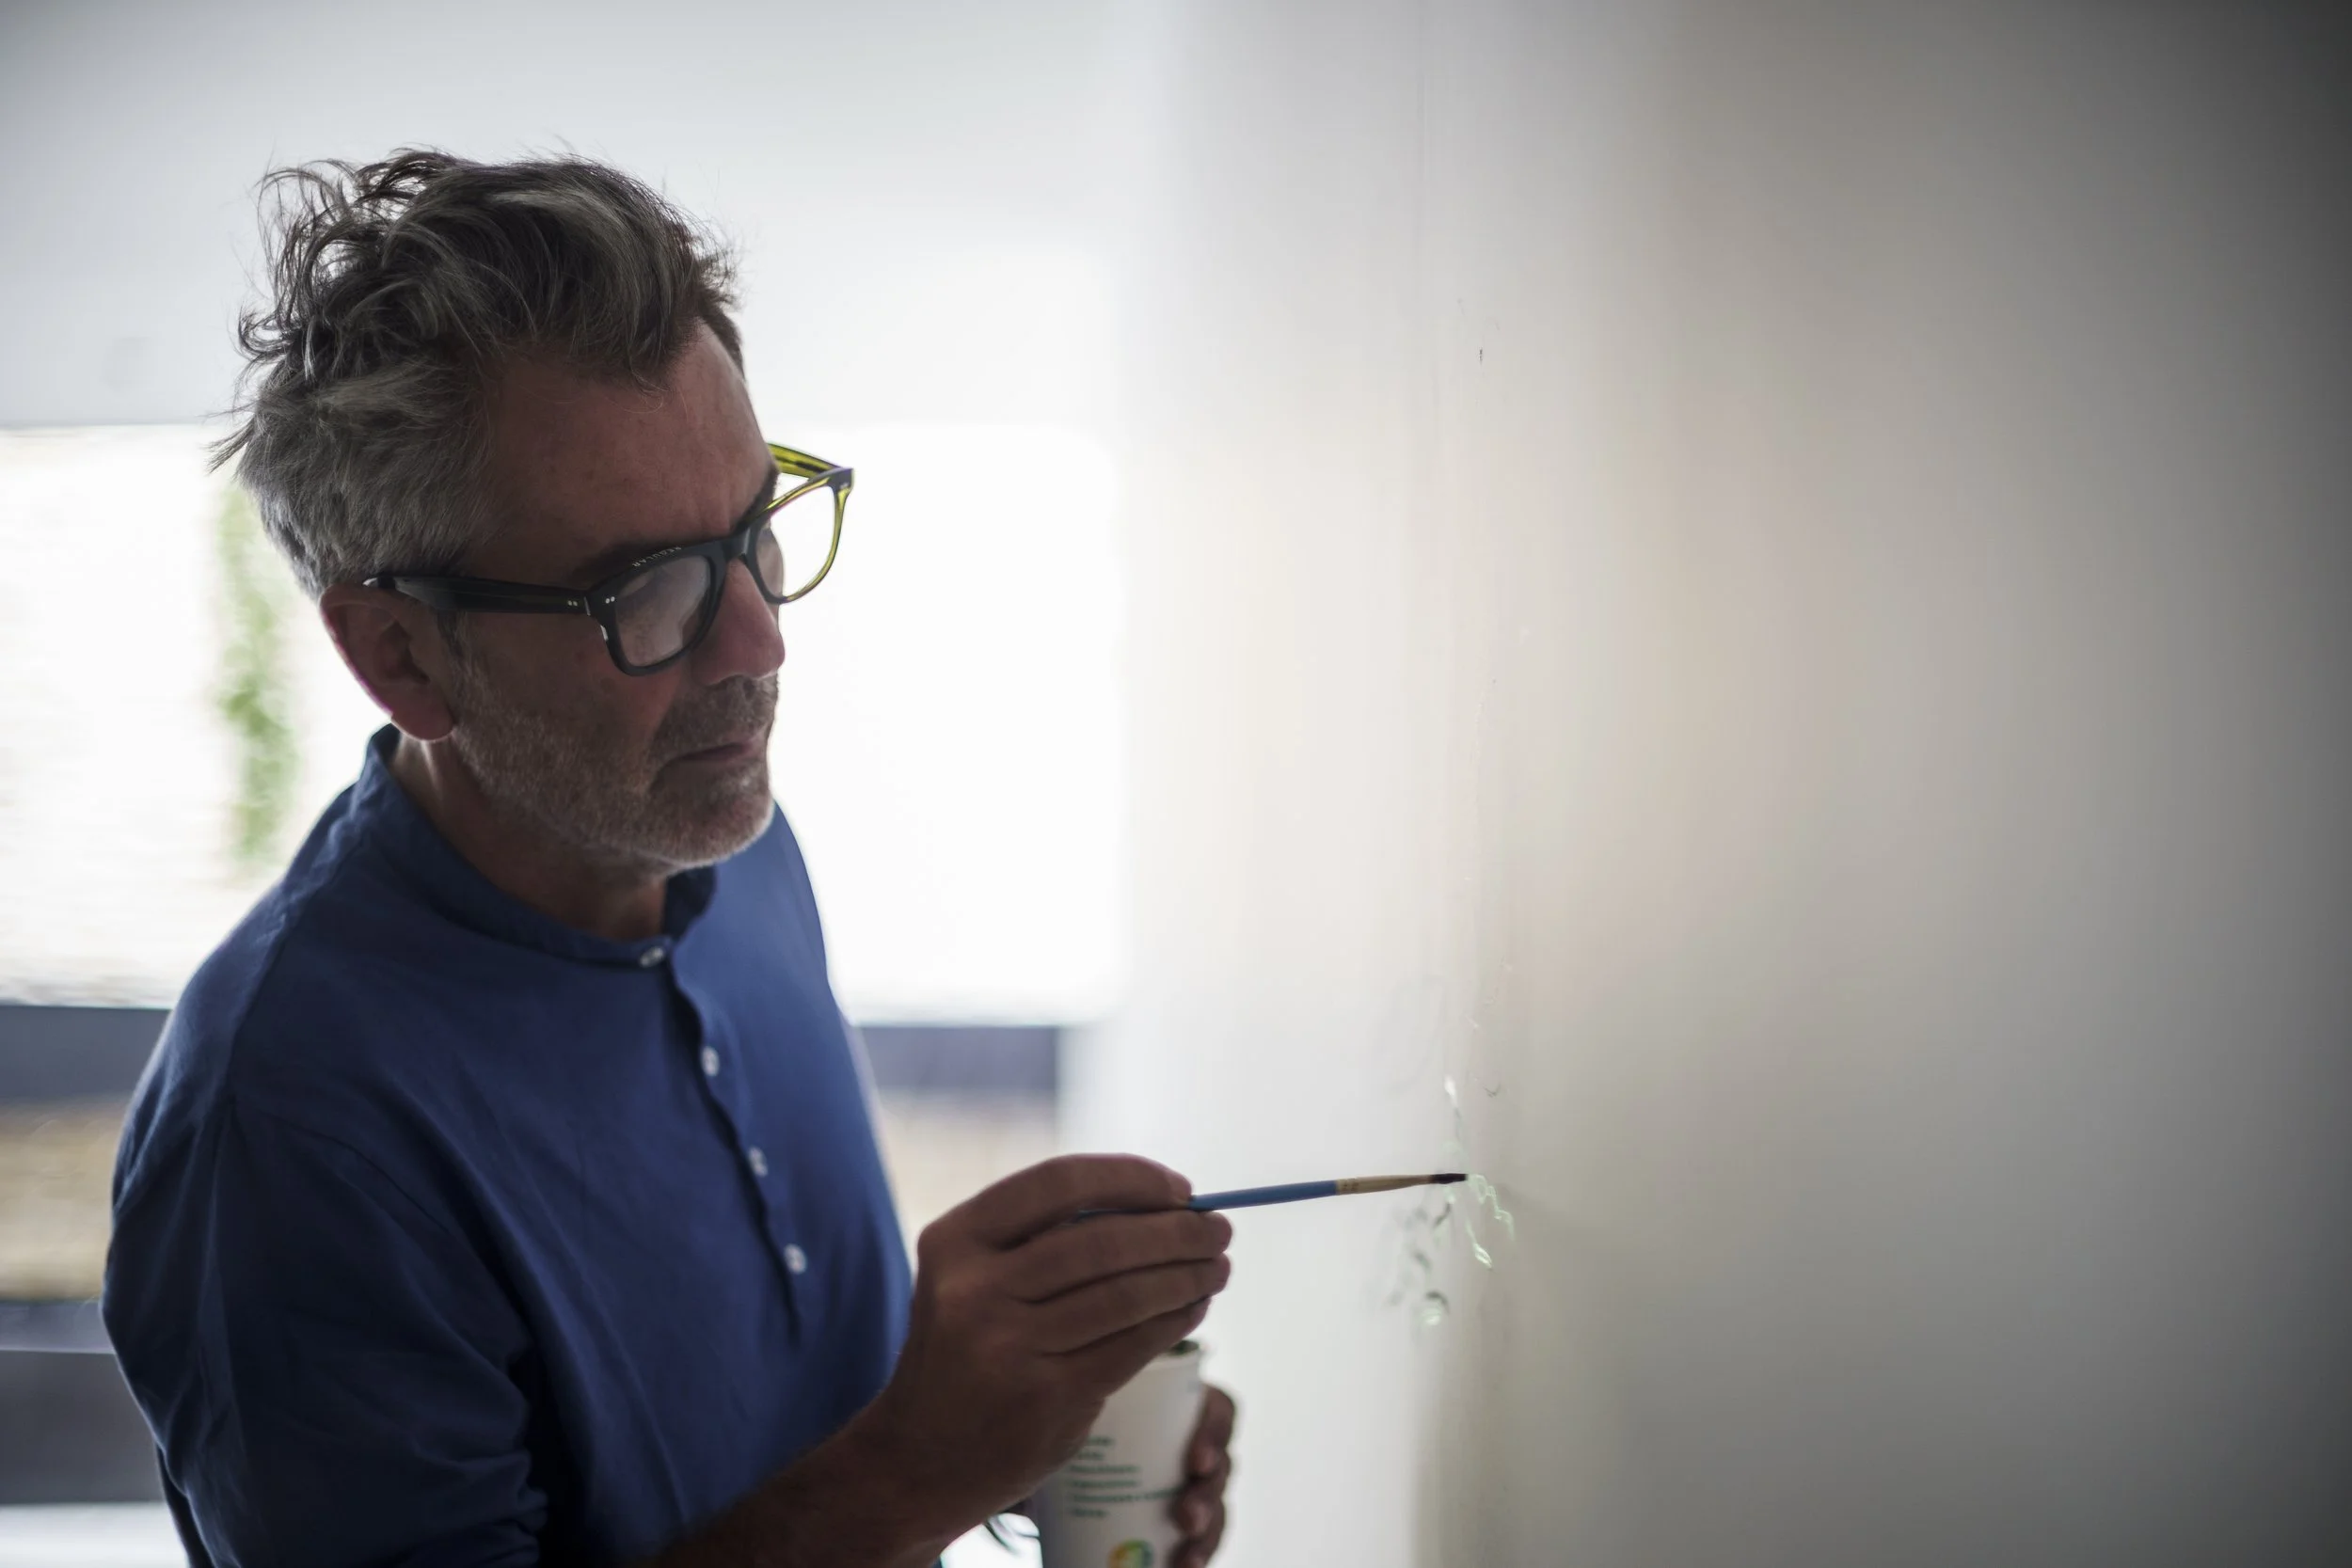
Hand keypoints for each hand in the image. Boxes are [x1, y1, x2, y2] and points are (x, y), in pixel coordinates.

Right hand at [862, 1155, 1234, 1538]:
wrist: (919, 1457)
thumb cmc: (967, 1351)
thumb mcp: (973, 1279)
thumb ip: (1041, 1239)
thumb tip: (1160, 1204)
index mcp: (956, 1239)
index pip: (1059, 1184)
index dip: (1131, 1178)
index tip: (1180, 1189)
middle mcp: (974, 1289)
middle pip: (1102, 1241)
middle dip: (1176, 1232)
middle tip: (1219, 1230)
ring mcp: (1008, 1346)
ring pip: (1125, 1294)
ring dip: (1187, 1275)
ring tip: (1217, 1268)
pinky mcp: (1046, 1396)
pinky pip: (1131, 1346)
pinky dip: (1175, 1320)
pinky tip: (1193, 1308)